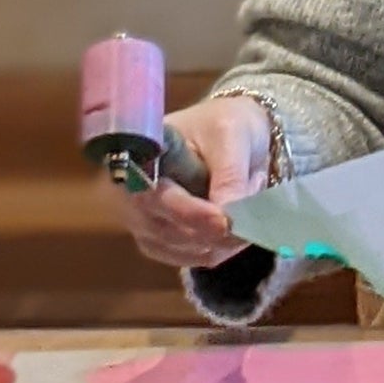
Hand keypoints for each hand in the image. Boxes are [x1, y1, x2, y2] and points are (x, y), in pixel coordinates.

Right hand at [112, 97, 273, 269]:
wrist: (228, 131)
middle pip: (167, 229)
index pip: (156, 196)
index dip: (191, 214)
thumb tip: (228, 219)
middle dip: (214, 232)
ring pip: (182, 248)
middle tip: (252, 225)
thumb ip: (229, 175)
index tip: (224, 222)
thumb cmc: (225, 124)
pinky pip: (188, 257)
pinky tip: (234, 230)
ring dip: (220, 240)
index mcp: (142, 157)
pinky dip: (216, 249)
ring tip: (246, 212)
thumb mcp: (233, 135)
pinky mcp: (157, 239)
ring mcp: (142, 219)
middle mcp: (132, 192)